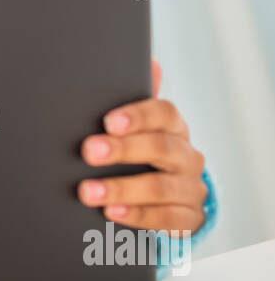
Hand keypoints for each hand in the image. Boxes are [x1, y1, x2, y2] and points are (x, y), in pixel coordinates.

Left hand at [77, 59, 207, 233]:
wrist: (170, 199)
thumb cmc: (143, 154)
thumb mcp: (136, 128)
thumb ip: (133, 101)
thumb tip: (151, 61)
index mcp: (174, 127)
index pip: (164, 114)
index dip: (138, 116)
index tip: (109, 121)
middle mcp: (187, 155)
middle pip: (161, 148)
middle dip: (123, 150)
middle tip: (89, 151)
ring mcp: (192, 188)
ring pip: (161, 187)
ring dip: (121, 189)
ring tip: (89, 191)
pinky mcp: (190, 219)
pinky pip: (167, 219)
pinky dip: (137, 215)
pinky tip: (112, 212)